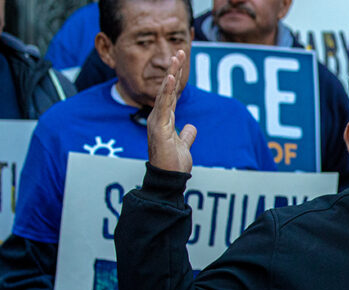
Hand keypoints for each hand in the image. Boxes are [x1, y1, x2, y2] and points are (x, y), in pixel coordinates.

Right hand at [148, 49, 196, 172]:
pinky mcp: (158, 128)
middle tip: (180, 51)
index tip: (181, 60)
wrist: (169, 179)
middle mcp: (159, 117)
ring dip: (171, 75)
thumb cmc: (173, 164)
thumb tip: (191, 127)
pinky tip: (170, 77)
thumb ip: (187, 134)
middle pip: (167, 89)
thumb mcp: (184, 145)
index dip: (176, 77)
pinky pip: (163, 105)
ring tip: (176, 59)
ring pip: (164, 93)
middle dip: (174, 69)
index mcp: (165, 119)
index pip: (171, 94)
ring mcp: (157, 121)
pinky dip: (166, 90)